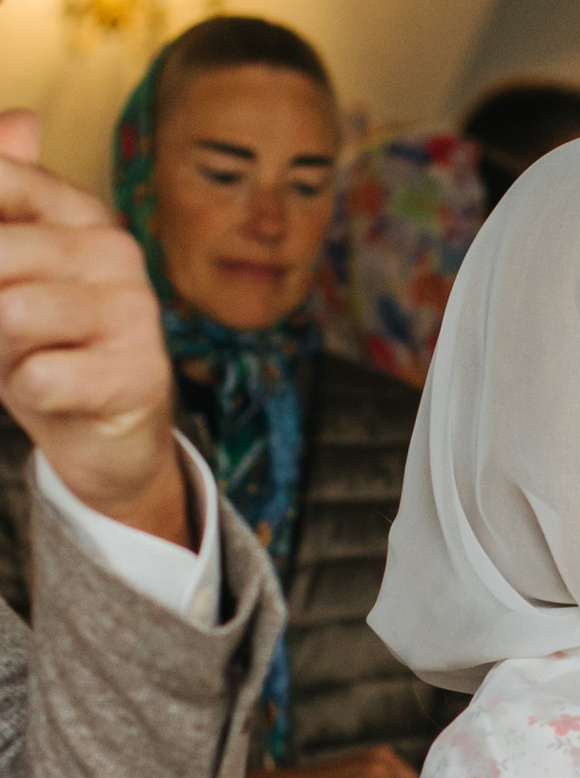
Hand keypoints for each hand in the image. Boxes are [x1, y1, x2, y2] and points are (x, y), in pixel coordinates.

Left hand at [0, 110, 188, 545]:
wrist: (103, 430)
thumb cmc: (41, 338)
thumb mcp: (6, 260)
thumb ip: (3, 191)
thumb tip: (22, 118)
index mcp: (78, 210)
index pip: (2, 179)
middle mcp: (114, 248)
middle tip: (2, 325)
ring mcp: (135, 309)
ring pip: (11, 315)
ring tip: (25, 357)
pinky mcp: (140, 373)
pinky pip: (38, 377)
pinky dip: (29, 392)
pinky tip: (57, 392)